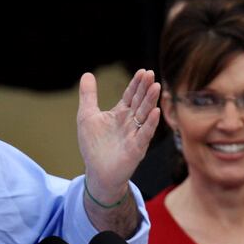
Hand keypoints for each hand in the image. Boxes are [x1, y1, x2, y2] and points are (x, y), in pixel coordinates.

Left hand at [77, 69, 160, 200]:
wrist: (97, 172)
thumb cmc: (93, 145)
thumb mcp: (87, 116)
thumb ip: (88, 96)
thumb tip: (87, 74)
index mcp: (120, 113)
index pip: (131, 95)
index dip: (136, 84)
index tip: (142, 71)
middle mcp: (130, 122)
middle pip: (140, 102)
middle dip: (145, 88)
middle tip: (150, 74)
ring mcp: (135, 134)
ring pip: (145, 115)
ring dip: (150, 101)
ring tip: (156, 86)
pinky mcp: (136, 148)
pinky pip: (144, 134)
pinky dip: (150, 123)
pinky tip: (155, 112)